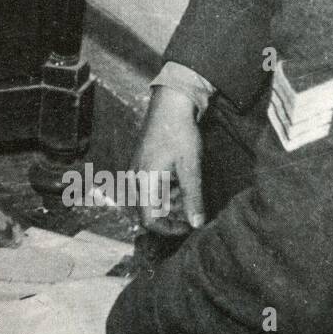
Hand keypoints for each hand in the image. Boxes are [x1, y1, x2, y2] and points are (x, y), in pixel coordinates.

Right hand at [132, 86, 204, 233]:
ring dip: (170, 205)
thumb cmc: (180, 133)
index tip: (190, 227)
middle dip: (171, 217)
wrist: (170, 104)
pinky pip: (150, 188)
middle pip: (148, 212)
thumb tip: (197, 225)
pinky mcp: (141, 165)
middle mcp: (135, 179)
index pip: (149, 220)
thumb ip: (192, 198)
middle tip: (193, 213)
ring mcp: (136, 171)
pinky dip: (166, 192)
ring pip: (150, 201)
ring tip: (190, 195)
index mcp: (144, 181)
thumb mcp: (190, 167)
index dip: (169, 230)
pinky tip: (181, 183)